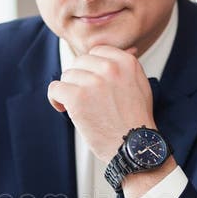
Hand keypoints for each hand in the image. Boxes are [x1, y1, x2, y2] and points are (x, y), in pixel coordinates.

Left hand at [47, 45, 153, 162]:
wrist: (134, 146)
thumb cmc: (136, 120)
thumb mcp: (140, 85)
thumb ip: (126, 67)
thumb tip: (121, 51)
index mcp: (126, 62)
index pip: (96, 51)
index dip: (91, 68)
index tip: (92, 83)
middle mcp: (109, 68)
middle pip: (79, 62)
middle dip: (79, 79)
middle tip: (85, 98)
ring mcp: (93, 82)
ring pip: (66, 75)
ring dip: (69, 91)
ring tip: (79, 107)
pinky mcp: (77, 97)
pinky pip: (55, 88)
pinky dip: (56, 99)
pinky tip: (63, 108)